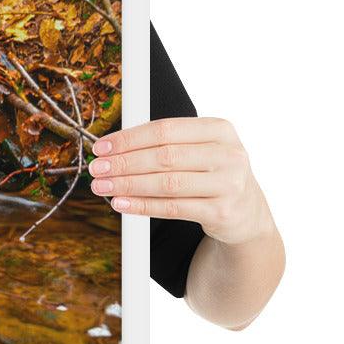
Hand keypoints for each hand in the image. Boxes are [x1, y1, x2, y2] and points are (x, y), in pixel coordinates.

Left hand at [87, 116, 269, 245]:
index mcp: (220, 129)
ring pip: (166, 183)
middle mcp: (228, 154)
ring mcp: (228, 184)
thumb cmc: (212, 175)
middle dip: (123, 163)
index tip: (102, 147)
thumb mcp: (199, 150)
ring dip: (127, 185)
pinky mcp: (222, 212)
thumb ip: (165, 144)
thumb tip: (113, 148)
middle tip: (97, 168)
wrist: (246, 213)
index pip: (165, 130)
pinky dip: (142, 205)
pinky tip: (121, 203)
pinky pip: (173, 208)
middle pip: (163, 156)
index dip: (129, 138)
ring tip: (102, 186)